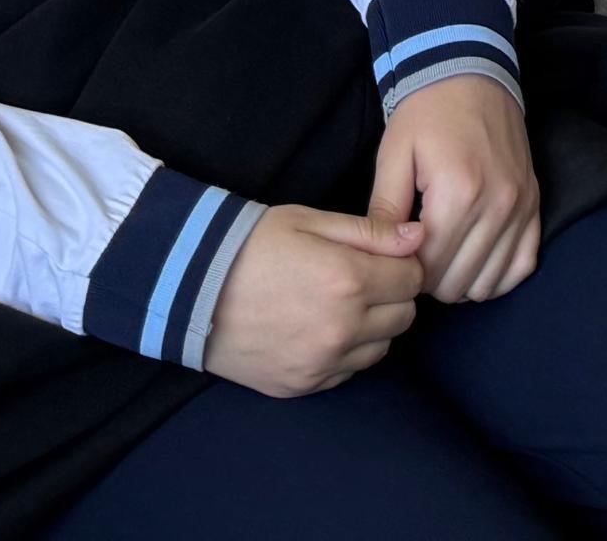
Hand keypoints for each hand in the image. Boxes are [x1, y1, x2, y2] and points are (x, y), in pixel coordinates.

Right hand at [203, 207, 425, 394]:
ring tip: (339, 305)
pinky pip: (347, 372)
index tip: (382, 257)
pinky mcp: (301, 385)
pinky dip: (345, 354)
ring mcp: (321, 363)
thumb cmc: (250, 244)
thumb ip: (370, 231)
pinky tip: (319, 330)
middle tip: (363, 279)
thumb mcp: (310, 220)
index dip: (401, 264)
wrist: (189, 289)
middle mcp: (342, 329)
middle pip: (403, 317)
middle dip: (392, 296)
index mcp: (349, 280)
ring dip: (372, 328)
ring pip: (380, 349)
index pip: (412, 278)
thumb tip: (418, 237)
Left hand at [369, 76, 539, 305]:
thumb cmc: (426, 112)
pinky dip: (497, 275)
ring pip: (488, 282)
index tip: (397, 255)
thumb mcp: (394, 155)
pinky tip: (475, 261)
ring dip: (461, 280)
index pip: (429, 268)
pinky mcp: (535, 205)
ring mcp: (521, 207)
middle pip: (457, 281)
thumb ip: (384, 212)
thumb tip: (379, 259)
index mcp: (458, 193)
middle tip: (416, 255)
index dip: (405, 271)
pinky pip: (522, 266)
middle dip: (430, 279)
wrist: (471, 72)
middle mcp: (497, 205)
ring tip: (443, 257)